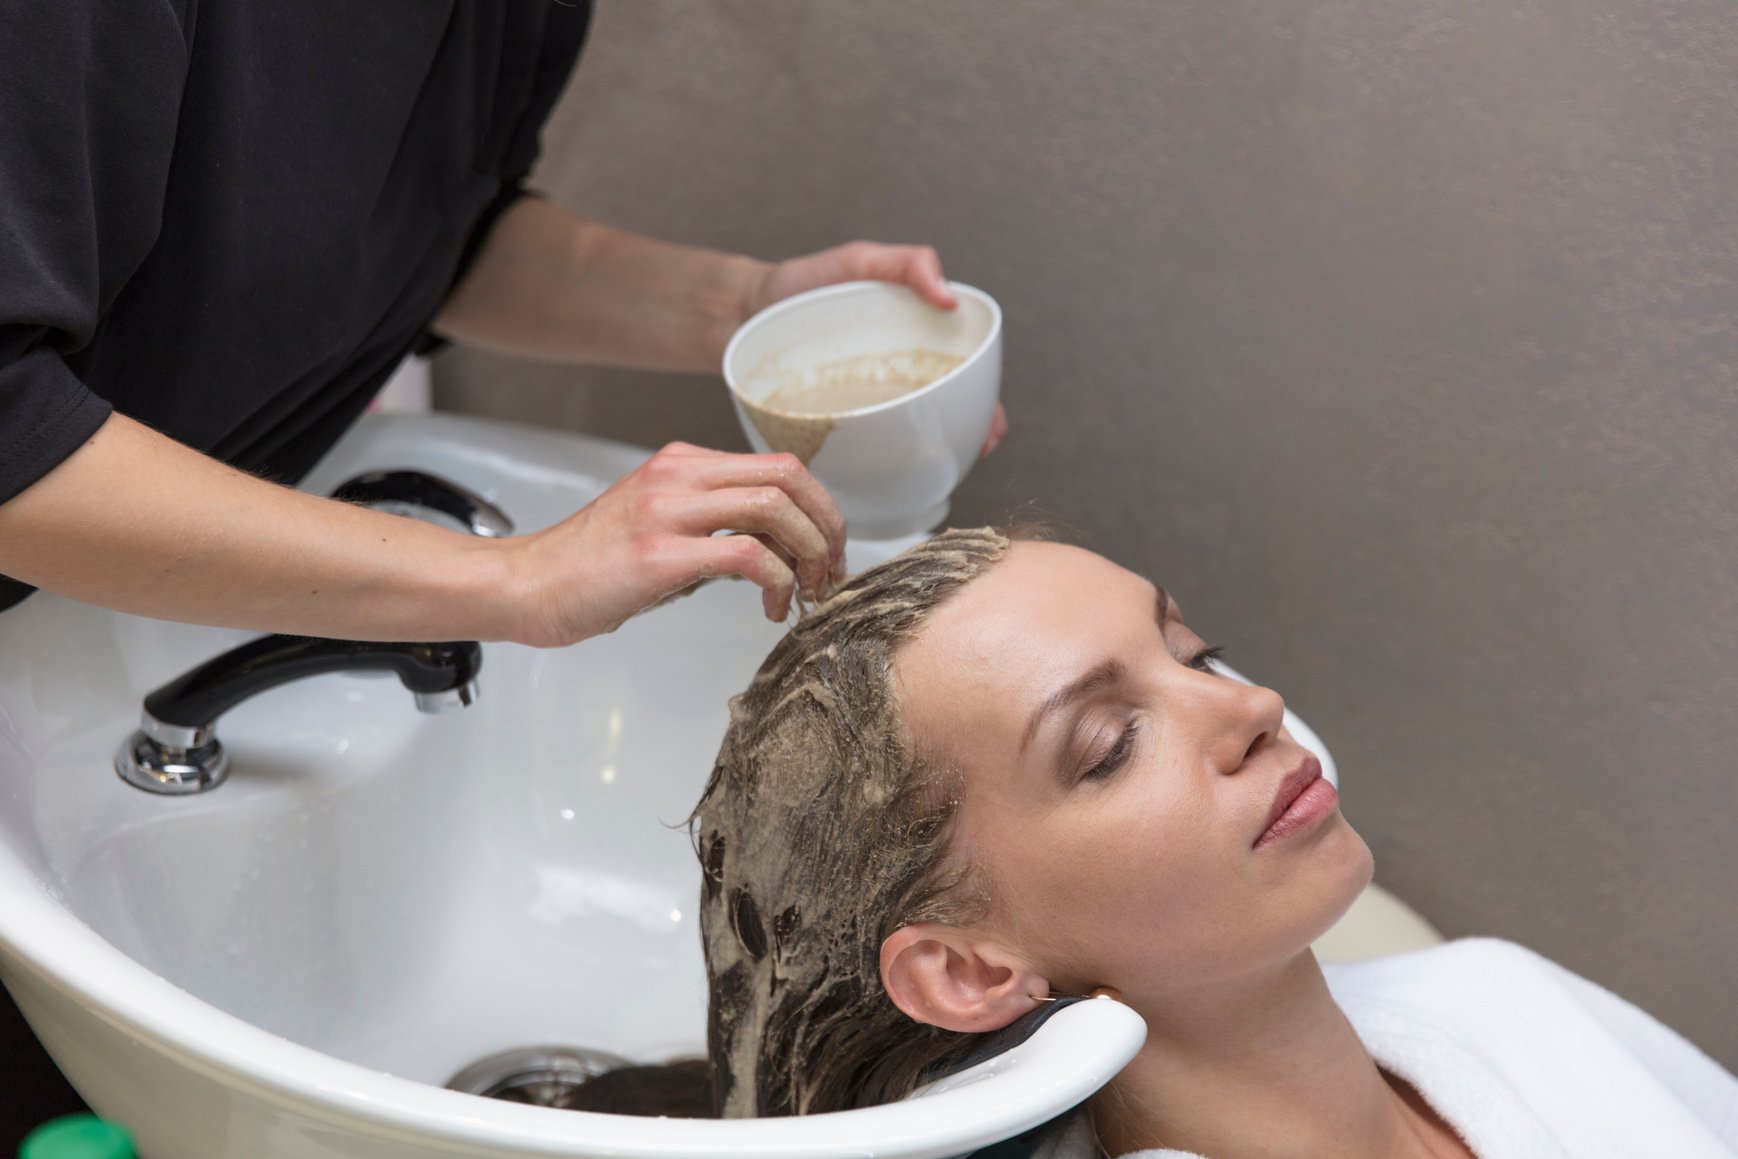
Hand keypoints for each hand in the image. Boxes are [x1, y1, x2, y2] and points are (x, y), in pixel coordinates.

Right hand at [503, 443, 846, 646]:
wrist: (527, 586)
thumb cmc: (590, 567)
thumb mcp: (659, 525)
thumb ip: (713, 523)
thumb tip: (776, 548)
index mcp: (681, 462)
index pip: (779, 465)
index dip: (819, 507)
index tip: (828, 550)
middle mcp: (678, 474)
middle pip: (789, 477)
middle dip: (827, 526)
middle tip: (830, 572)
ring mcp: (667, 511)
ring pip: (775, 507)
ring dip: (808, 554)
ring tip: (806, 592)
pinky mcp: (658, 554)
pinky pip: (746, 554)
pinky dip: (777, 581)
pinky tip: (771, 607)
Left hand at [751, 241, 1008, 456]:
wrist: (738, 314)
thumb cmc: (802, 283)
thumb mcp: (857, 262)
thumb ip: (906, 265)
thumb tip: (950, 299)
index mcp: (911, 349)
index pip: (962, 383)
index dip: (984, 410)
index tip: (989, 432)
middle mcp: (892, 383)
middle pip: (943, 420)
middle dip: (964, 441)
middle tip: (968, 456)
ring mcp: (863, 409)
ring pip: (908, 443)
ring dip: (927, 461)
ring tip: (935, 474)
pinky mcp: (831, 430)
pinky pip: (862, 456)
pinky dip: (879, 470)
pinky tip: (884, 483)